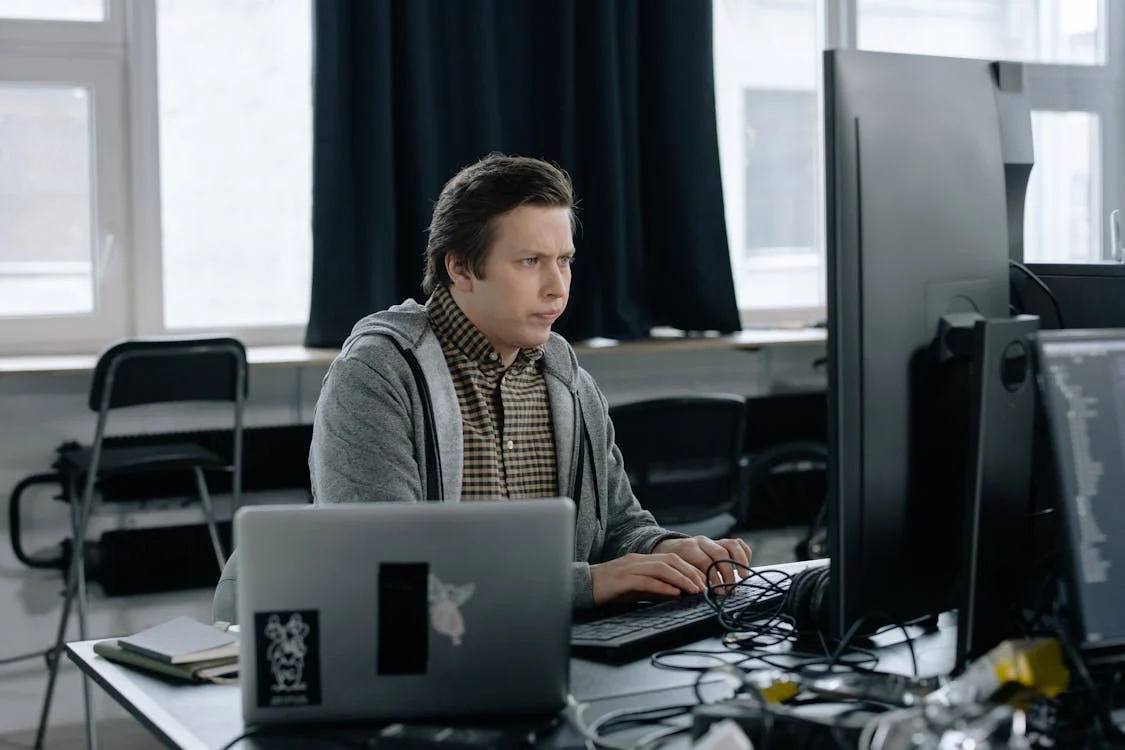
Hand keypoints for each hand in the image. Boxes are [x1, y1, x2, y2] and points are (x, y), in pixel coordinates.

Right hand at [589, 553, 708, 606]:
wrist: (582, 587)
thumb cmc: (609, 589)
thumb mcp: (636, 588)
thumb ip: (655, 588)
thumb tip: (676, 593)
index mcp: (642, 560)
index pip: (672, 559)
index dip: (690, 569)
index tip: (704, 581)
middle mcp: (638, 560)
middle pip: (671, 560)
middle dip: (691, 572)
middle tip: (704, 586)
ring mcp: (630, 568)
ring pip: (662, 568)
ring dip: (682, 579)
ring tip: (694, 589)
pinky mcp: (622, 579)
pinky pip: (647, 581)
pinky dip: (663, 586)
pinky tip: (674, 593)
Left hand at [652, 536, 752, 589]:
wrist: (668, 549)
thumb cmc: (673, 565)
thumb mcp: (675, 572)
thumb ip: (688, 580)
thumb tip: (702, 592)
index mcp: (689, 548)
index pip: (705, 561)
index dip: (713, 578)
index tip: (719, 592)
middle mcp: (702, 542)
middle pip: (720, 553)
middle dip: (728, 573)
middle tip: (731, 589)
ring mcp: (713, 540)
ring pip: (732, 544)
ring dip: (740, 561)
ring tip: (743, 577)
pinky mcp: (721, 542)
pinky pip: (737, 544)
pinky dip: (744, 554)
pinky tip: (744, 567)